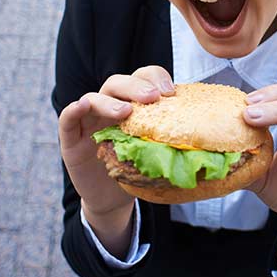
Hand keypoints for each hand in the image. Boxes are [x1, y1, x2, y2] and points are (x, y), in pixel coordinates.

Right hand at [57, 65, 174, 217]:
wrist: (112, 199)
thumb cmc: (137, 171)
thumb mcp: (156, 153)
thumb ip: (171, 141)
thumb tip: (208, 146)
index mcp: (133, 104)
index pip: (143, 79)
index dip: (156, 78)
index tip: (171, 92)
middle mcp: (110, 106)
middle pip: (119, 83)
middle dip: (136, 86)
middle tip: (153, 97)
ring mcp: (89, 120)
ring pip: (94, 97)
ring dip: (110, 101)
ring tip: (126, 112)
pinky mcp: (71, 138)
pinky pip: (68, 118)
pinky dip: (74, 109)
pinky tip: (82, 106)